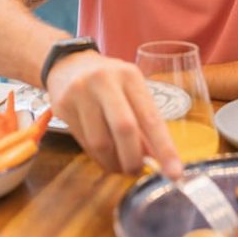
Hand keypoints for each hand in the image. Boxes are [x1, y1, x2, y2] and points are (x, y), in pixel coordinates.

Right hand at [45, 50, 182, 179]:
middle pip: (124, 128)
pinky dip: (97, 156)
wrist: (68, 63)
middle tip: (137, 172)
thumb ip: (143, 122)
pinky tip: (102, 154)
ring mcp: (81, 92)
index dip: (164, 148)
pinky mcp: (63, 106)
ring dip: (113, 162)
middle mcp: (105, 80)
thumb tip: (156, 159)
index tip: (174, 173)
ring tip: (119, 165)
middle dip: (133, 159)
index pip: (151, 117)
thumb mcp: (130, 91)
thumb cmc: (108, 80)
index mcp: (130, 76)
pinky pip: (84, 143)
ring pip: (101, 142)